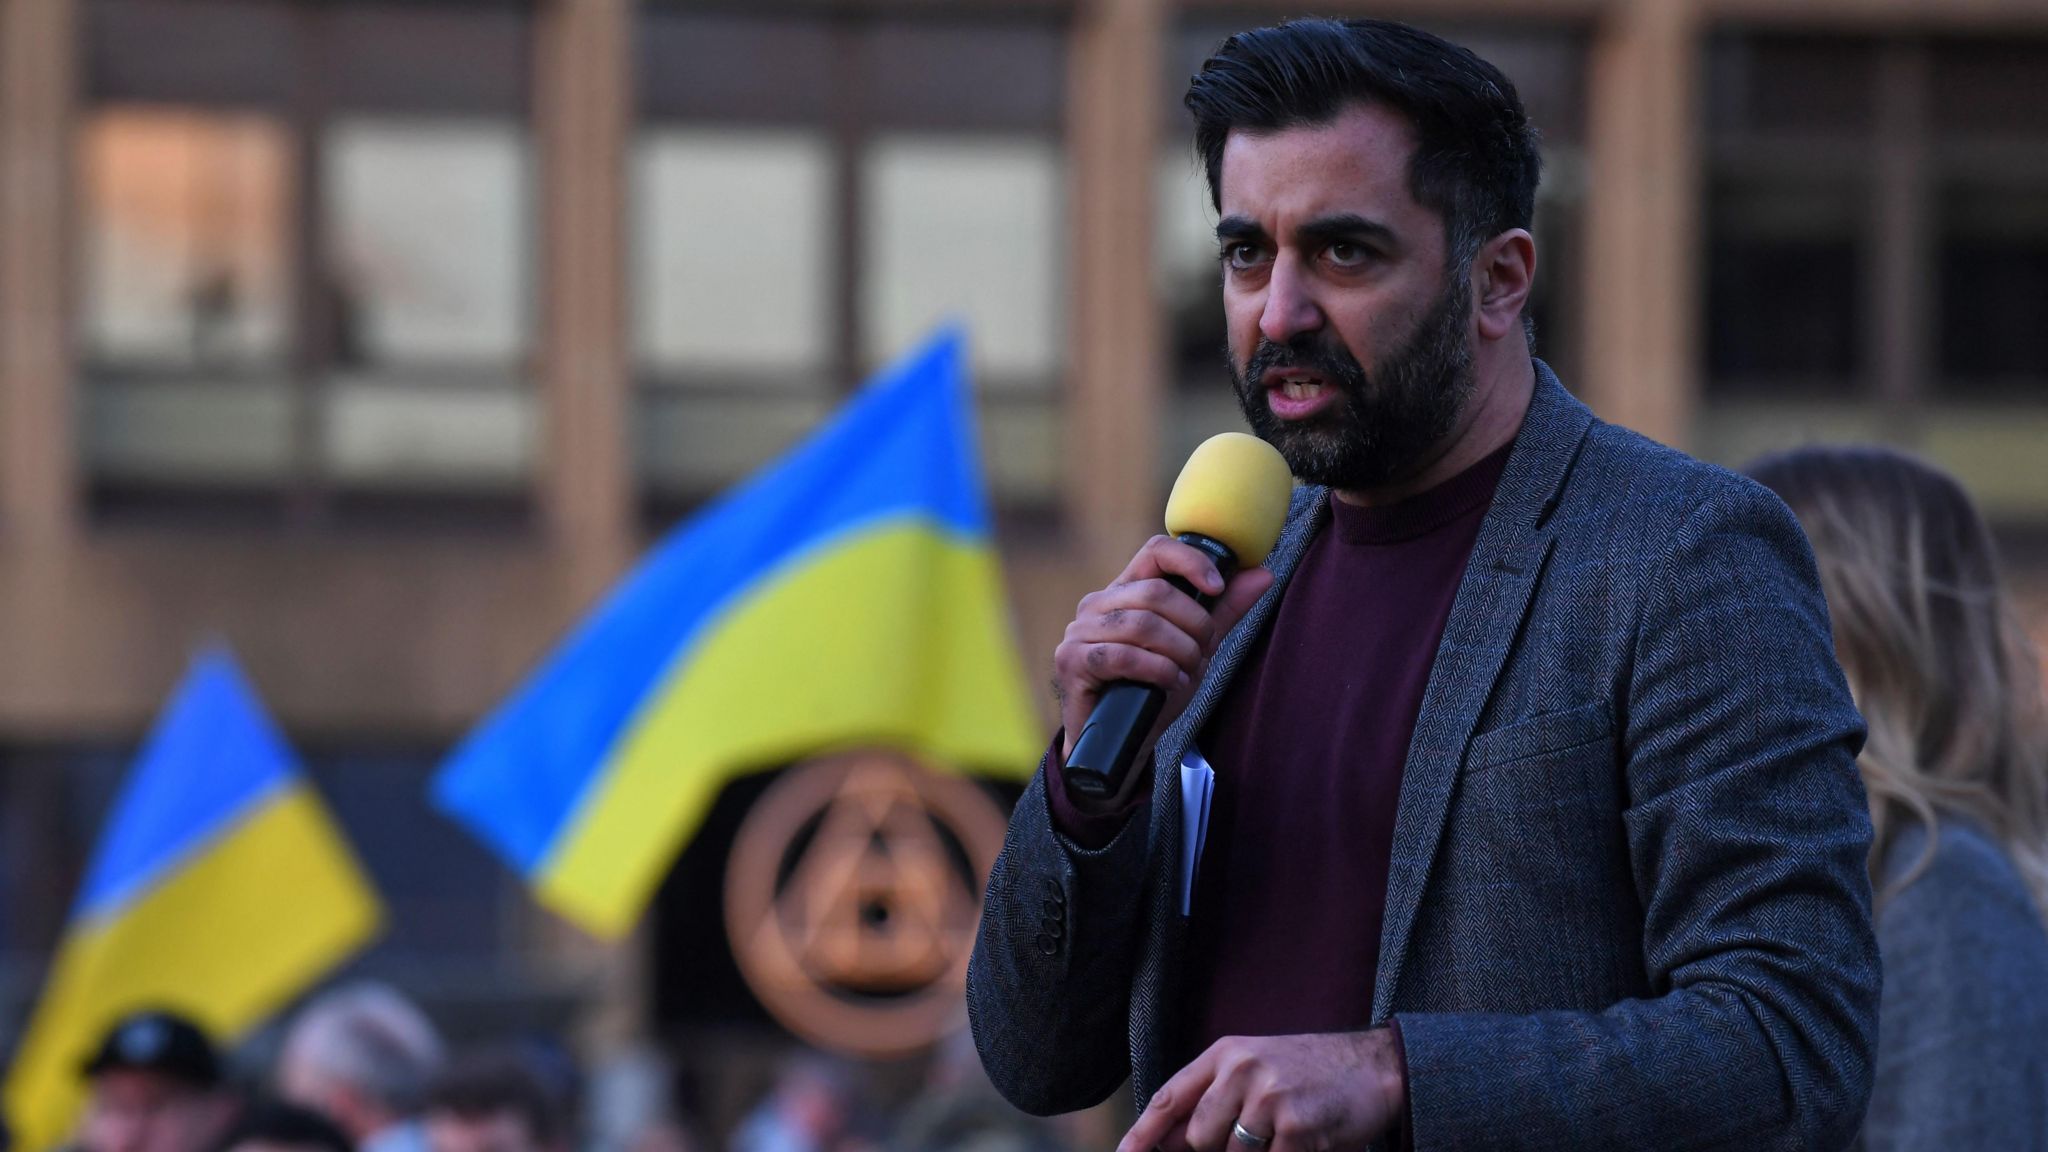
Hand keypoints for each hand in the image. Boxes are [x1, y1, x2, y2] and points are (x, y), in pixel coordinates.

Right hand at [1053, 536, 1274, 766]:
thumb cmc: (1153, 690)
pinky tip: (1168, 683)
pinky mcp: (1072, 660)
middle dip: (1193, 624)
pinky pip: (1123, 655)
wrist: (1120, 743)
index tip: (1216, 586)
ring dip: (1178, 651)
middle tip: (1202, 652)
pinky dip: (1156, 670)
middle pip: (1156, 591)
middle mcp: (1098, 604)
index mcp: (1125, 591)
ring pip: (1142, 624)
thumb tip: (1262, 574)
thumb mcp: (1194, 647)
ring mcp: (1080, 631)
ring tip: (1185, 673)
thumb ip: (1222, 612)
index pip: (1156, 551)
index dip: (1190, 561)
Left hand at [1117, 1031, 1405, 1151]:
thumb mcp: (1256, 1067)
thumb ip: (1213, 1097)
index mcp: (1226, 1054)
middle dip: (1218, 1151)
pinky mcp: (1299, 1127)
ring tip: (1284, 1134)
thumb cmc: (1311, 1072)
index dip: (1142, 1133)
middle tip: (1257, 1135)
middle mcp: (1243, 1070)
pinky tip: (1304, 1143)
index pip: (1169, 1097)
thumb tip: (1169, 1142)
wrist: (1375, 1066)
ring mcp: (1270, 1098)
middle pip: (1198, 1138)